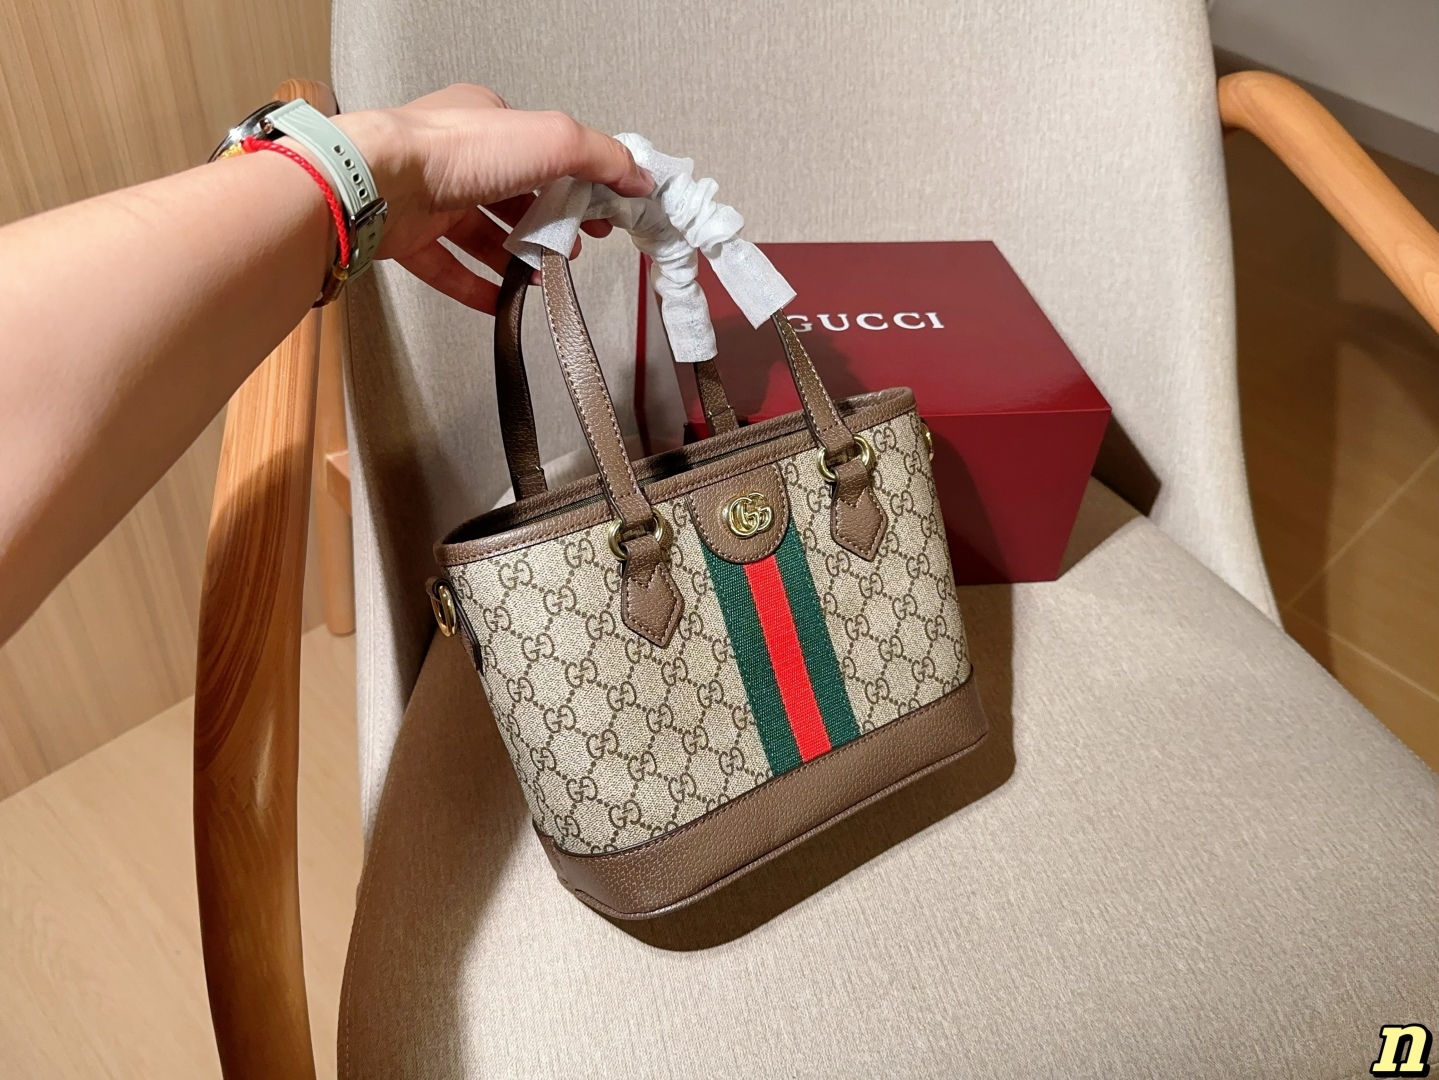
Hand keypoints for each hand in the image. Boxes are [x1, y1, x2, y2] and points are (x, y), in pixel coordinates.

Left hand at [332, 84, 653, 311]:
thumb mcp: (551, 139)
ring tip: (546, 277)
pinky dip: (478, 288)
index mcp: (487, 120)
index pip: (543, 151)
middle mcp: (456, 157)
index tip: (603, 212)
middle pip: (515, 196)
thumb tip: (638, 175)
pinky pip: (448, 269)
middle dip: (549, 224)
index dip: (579, 182)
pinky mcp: (409, 238)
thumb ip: (601, 157)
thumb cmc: (455, 150)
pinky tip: (504, 303)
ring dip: (518, 258)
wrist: (380, 185)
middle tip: (577, 246)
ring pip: (482, 234)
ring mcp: (430, 198)